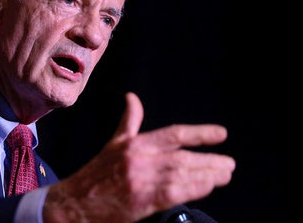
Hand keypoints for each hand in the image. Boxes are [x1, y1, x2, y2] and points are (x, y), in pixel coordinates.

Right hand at [43, 92, 235, 222]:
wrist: (74, 203)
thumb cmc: (96, 174)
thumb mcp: (114, 143)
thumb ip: (129, 122)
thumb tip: (132, 98)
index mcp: (134, 143)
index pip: (174, 134)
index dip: (200, 133)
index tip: (221, 134)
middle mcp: (139, 158)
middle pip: (183, 156)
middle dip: (210, 159)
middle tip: (229, 163)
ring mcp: (141, 180)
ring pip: (183, 174)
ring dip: (208, 174)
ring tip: (224, 175)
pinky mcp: (142, 201)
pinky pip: (175, 192)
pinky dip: (194, 188)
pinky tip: (207, 186)